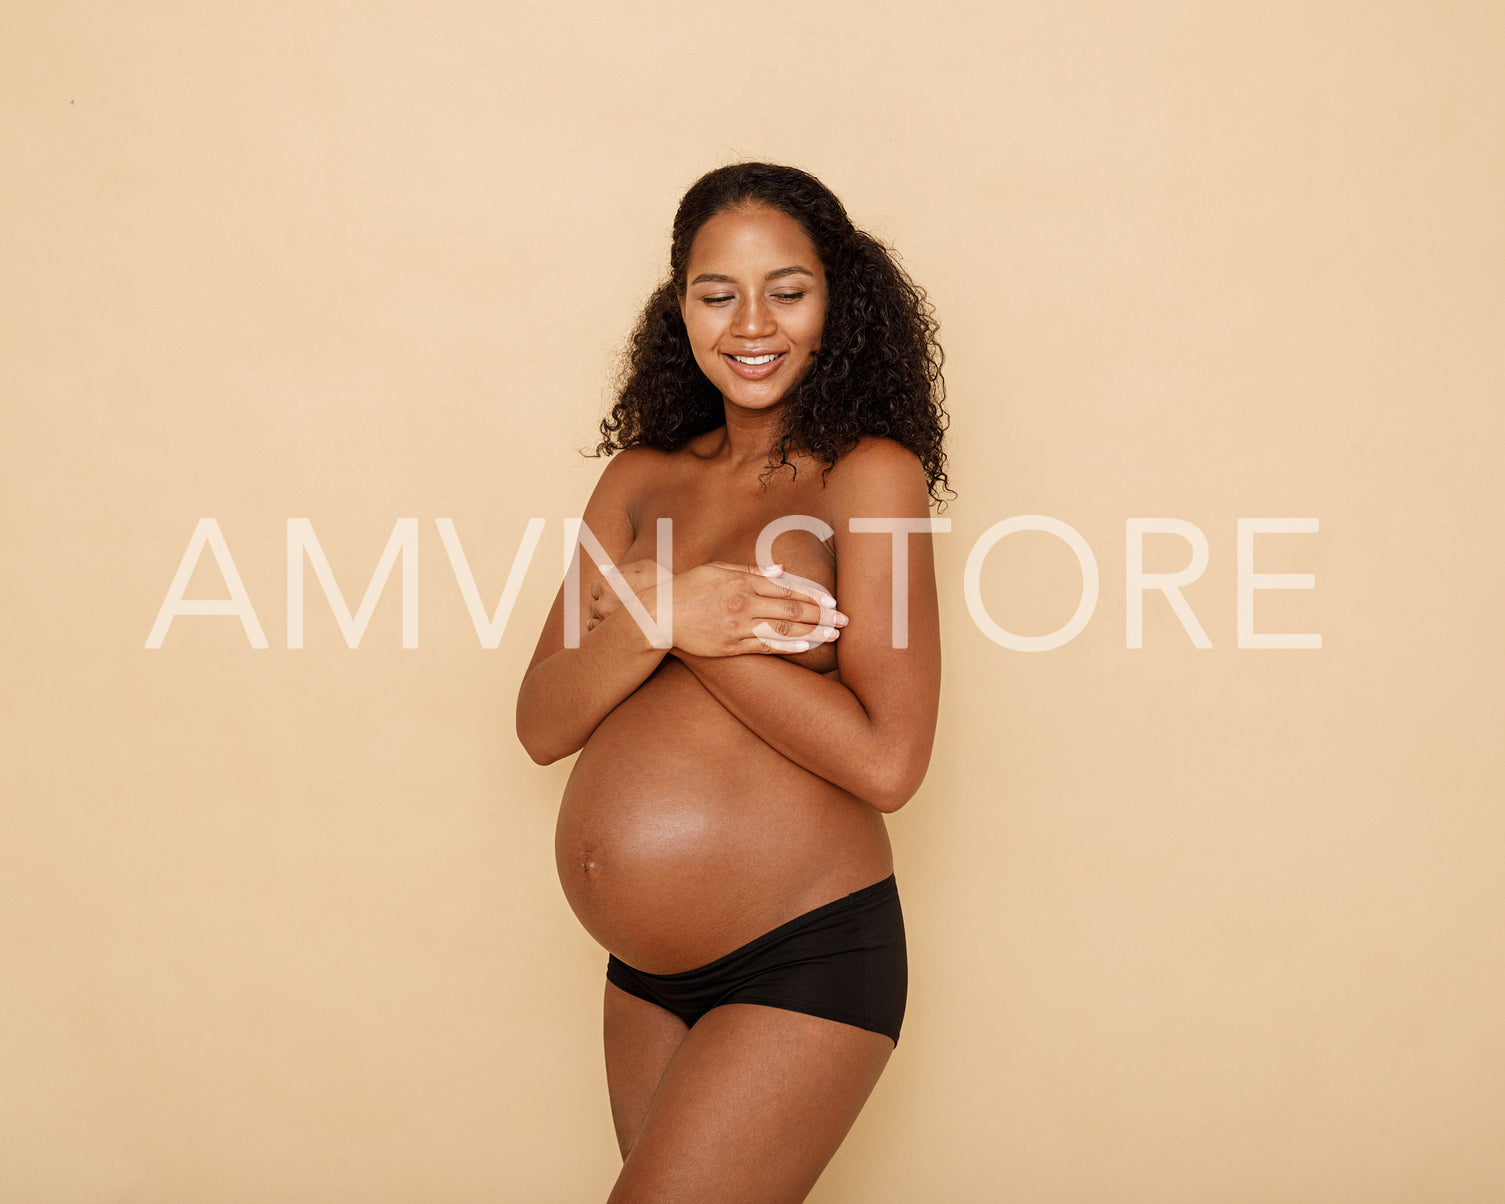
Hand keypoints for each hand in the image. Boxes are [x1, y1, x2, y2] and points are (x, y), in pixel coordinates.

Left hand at [586, 559, 665, 630]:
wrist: (675, 615)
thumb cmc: (663, 587)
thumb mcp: (646, 568)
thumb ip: (622, 568)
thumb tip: (603, 570)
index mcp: (608, 586)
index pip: (596, 588)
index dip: (609, 590)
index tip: (621, 593)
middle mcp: (603, 605)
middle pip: (595, 603)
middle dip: (606, 603)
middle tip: (625, 605)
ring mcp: (606, 624)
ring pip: (595, 619)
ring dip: (605, 618)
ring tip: (624, 617)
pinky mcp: (612, 638)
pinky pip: (600, 633)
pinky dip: (607, 631)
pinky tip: (622, 628)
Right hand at [589, 561, 846, 655]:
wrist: (659, 614)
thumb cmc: (689, 588)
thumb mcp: (718, 569)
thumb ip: (751, 570)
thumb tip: (782, 571)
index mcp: (741, 581)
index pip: (786, 589)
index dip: (812, 596)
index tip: (832, 601)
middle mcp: (743, 603)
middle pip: (791, 610)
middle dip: (821, 616)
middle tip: (845, 621)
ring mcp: (737, 627)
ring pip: (782, 630)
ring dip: (812, 633)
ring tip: (834, 636)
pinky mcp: (729, 647)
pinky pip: (764, 648)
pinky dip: (787, 648)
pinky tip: (805, 649)